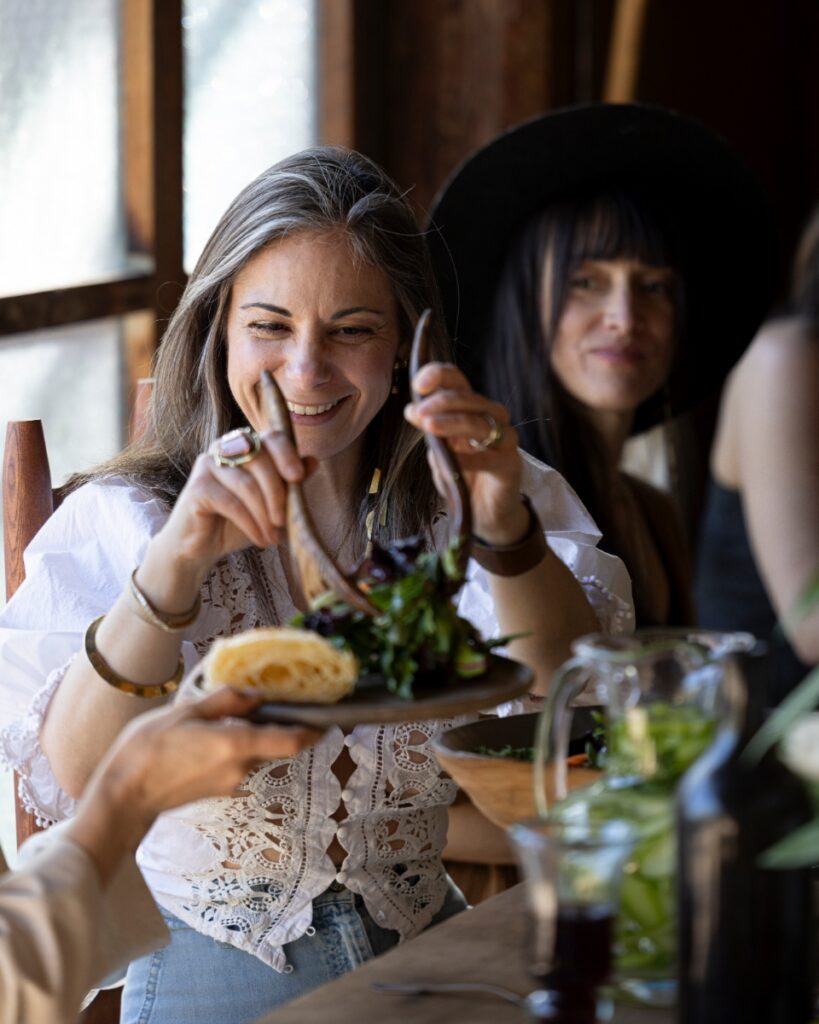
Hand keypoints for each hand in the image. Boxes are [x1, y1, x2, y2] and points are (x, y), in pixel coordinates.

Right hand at [95, 687, 320, 822]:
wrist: (122, 797)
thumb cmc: (146, 751)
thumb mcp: (185, 712)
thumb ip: (225, 701)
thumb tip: (254, 695)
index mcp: (235, 746)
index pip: (291, 742)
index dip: (313, 730)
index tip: (327, 718)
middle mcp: (240, 768)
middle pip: (274, 745)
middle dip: (277, 725)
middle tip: (272, 701)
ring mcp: (230, 783)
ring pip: (256, 753)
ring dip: (253, 736)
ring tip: (233, 713)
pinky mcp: (218, 789)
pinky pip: (238, 762)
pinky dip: (237, 747)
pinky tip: (215, 733)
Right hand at [147, 429, 317, 584]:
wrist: (201, 547)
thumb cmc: (237, 522)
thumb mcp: (270, 503)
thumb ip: (289, 483)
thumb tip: (313, 460)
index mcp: (246, 446)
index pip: (271, 437)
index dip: (287, 454)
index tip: (298, 477)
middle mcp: (225, 448)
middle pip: (260, 460)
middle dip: (277, 493)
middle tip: (284, 522)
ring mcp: (208, 464)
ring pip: (247, 484)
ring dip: (264, 514)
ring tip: (272, 537)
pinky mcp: (197, 486)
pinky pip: (231, 503)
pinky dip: (250, 523)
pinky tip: (259, 539)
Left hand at [404, 363, 527, 544]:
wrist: (483, 514)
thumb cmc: (462, 478)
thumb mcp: (439, 451)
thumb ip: (430, 431)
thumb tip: (412, 410)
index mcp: (470, 409)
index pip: (458, 381)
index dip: (440, 376)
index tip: (418, 384)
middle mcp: (491, 418)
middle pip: (470, 398)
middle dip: (442, 401)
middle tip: (418, 411)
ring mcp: (504, 440)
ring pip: (482, 422)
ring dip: (453, 422)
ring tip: (429, 427)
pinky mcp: (511, 465)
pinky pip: (492, 457)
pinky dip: (472, 458)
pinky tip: (456, 460)